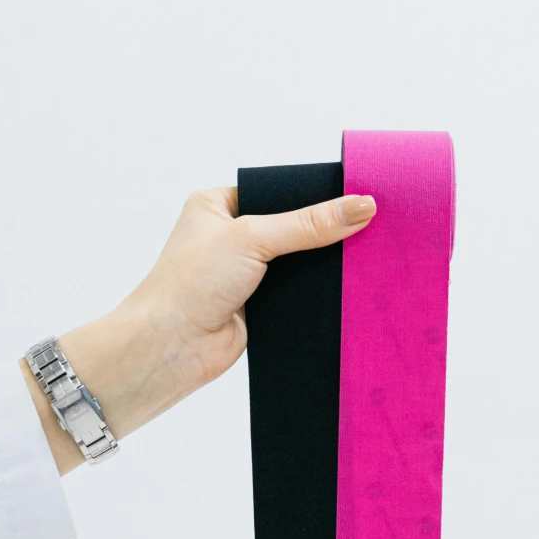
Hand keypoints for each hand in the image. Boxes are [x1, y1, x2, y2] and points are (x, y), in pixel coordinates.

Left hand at [25, 185, 375, 470]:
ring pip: (298, 262)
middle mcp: (230, 237)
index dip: (313, 194)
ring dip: (321, 265)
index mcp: (218, 205)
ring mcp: (245, 273)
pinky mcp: (259, 306)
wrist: (170, 347)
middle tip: (367, 223)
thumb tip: (361, 206)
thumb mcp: (252, 238)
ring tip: (366, 253)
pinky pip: (299, 293)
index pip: (278, 191)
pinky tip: (346, 288)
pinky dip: (317, 294)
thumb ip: (308, 224)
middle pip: (292, 226)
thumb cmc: (188, 284)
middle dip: (322, 231)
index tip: (353, 194)